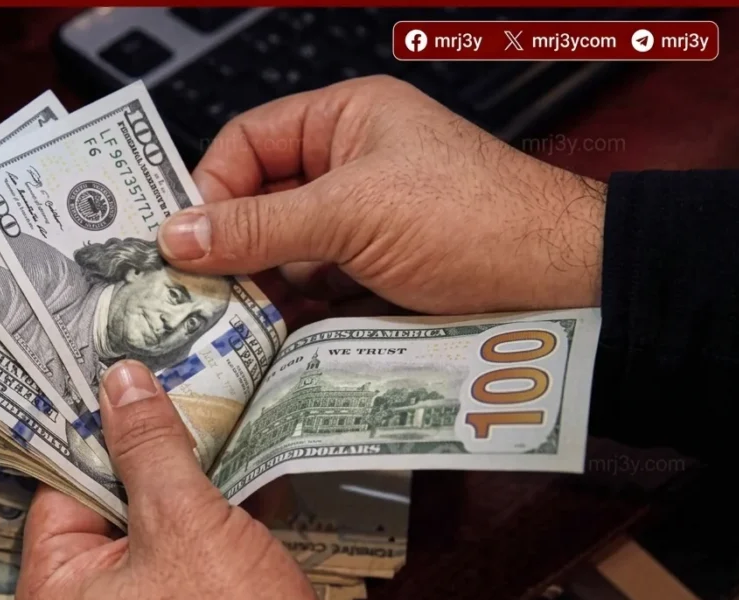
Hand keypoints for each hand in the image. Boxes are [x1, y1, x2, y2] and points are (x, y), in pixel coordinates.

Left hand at [14, 360, 334, 599]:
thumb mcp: (184, 521)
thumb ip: (147, 446)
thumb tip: (121, 383)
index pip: (60, 491)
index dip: (96, 436)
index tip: (121, 386)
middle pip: (102, 510)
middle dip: (145, 463)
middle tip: (170, 404)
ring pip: (146, 531)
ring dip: (182, 491)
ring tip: (208, 443)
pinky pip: (176, 561)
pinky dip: (203, 527)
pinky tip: (233, 491)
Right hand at [158, 76, 606, 314]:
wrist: (561, 287)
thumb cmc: (475, 218)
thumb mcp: (353, 212)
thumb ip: (260, 224)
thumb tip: (178, 234)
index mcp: (345, 121)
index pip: (249, 142)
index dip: (210, 185)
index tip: (182, 238)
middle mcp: (349, 168)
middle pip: (259, 202)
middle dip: (228, 246)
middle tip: (192, 290)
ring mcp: (362, 226)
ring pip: (283, 253)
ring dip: (257, 286)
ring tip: (227, 323)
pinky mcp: (374, 278)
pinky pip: (313, 291)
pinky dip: (289, 315)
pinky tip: (269, 339)